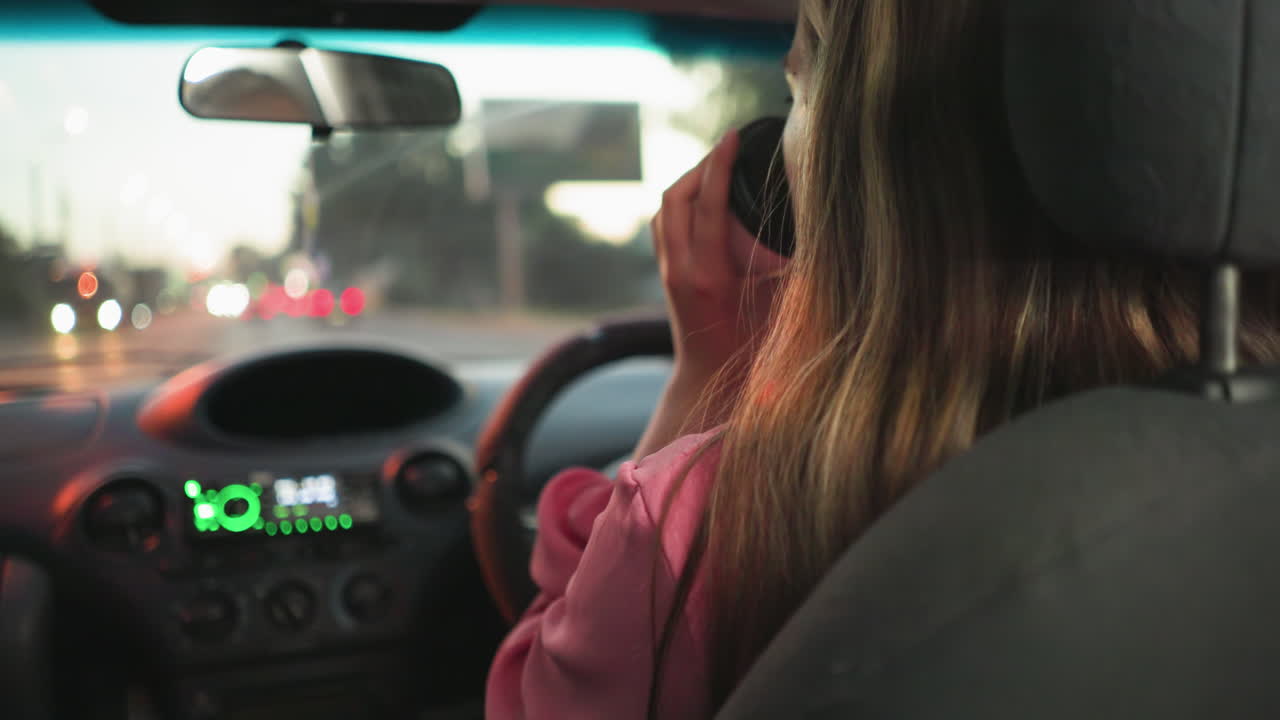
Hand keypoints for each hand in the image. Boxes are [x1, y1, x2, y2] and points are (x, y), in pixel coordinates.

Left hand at [634, 132, 786, 458]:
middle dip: (700, 166)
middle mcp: (679, 269)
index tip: (733, 136)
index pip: (706, 201)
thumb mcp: (784, 306)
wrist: (713, 386)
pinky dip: (681, 205)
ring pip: (665, 210)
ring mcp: (667, 273)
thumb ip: (799, 264)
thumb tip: (827, 223)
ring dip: (688, 183)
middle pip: (675, 196)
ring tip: (718, 168)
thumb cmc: (756, 350)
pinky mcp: (667, 277)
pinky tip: (706, 201)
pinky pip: (665, 226)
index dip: (719, 163)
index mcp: (707, 272)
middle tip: (729, 148)